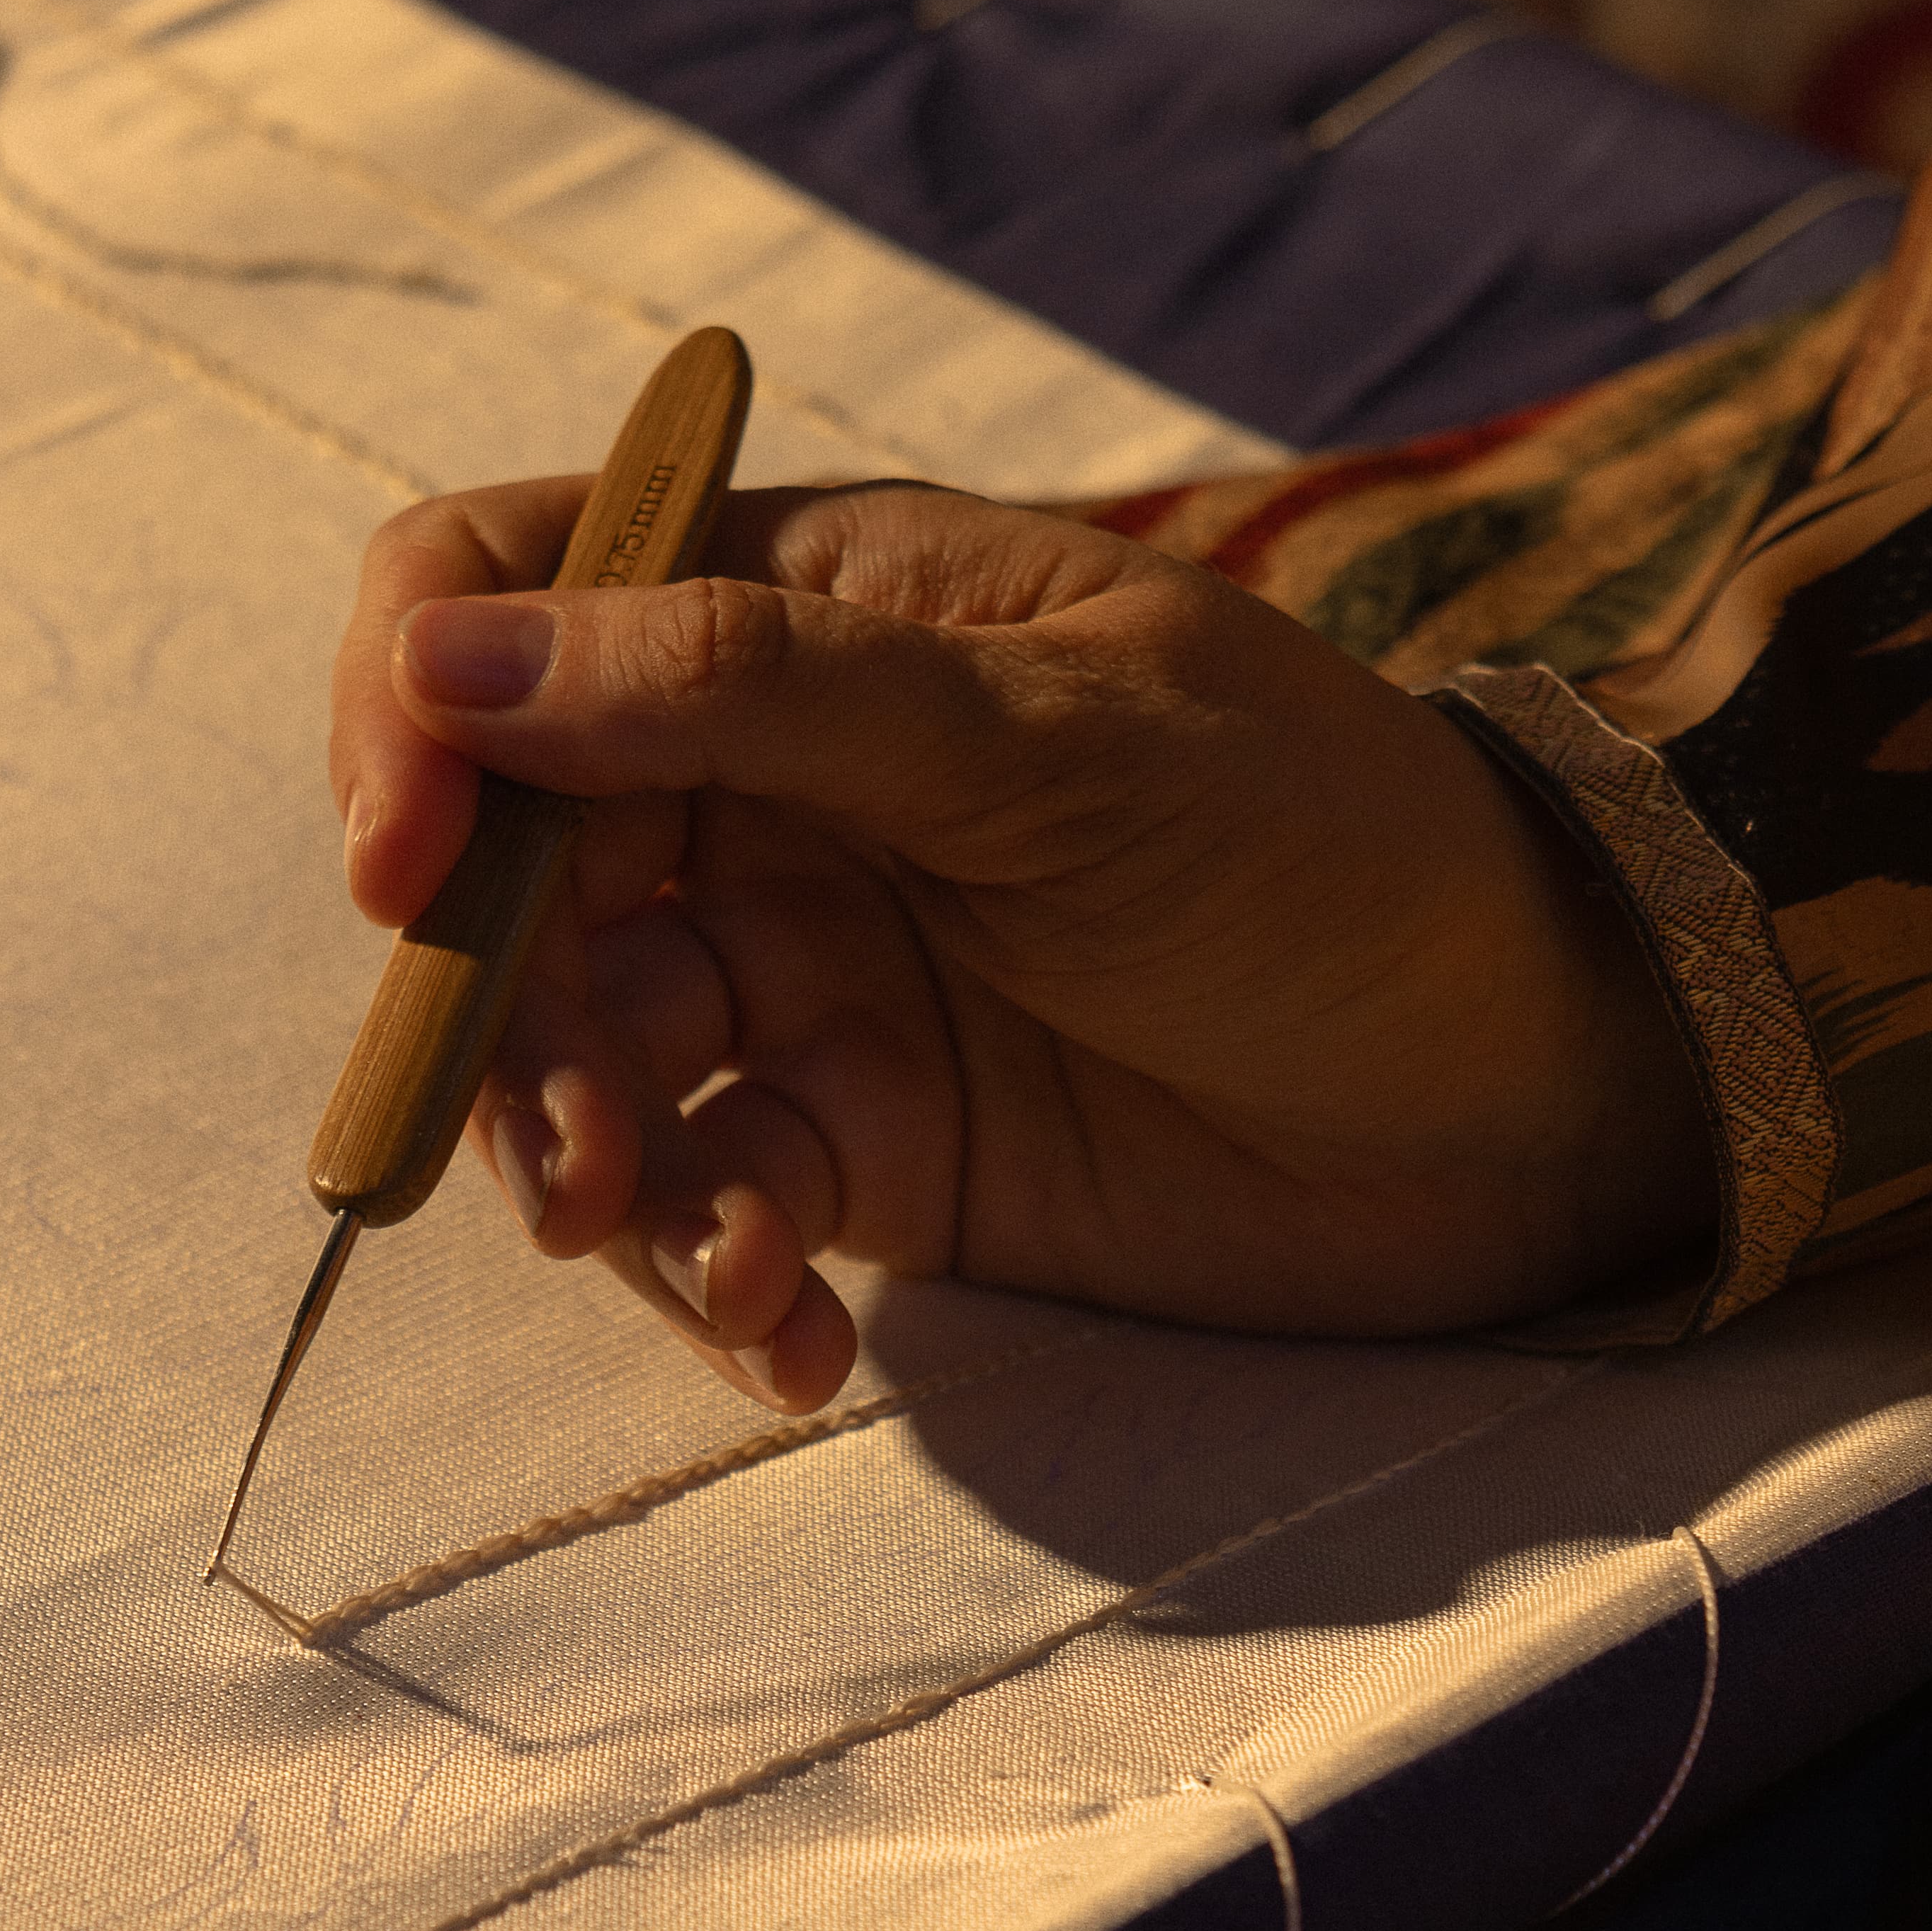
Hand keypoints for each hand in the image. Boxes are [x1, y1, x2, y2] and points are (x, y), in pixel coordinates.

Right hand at [328, 477, 1717, 1409]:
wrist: (1524, 1085)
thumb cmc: (1320, 841)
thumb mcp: (1051, 732)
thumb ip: (751, 693)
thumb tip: (450, 659)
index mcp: (805, 607)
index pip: (511, 591)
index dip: (417, 714)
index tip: (407, 868)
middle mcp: (766, 778)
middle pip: (511, 862)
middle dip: (500, 1013)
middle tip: (572, 1148)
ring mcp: (801, 967)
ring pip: (584, 1053)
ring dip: (590, 1162)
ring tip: (700, 1251)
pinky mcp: (856, 1142)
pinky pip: (707, 1201)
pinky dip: (716, 1274)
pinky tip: (794, 1339)